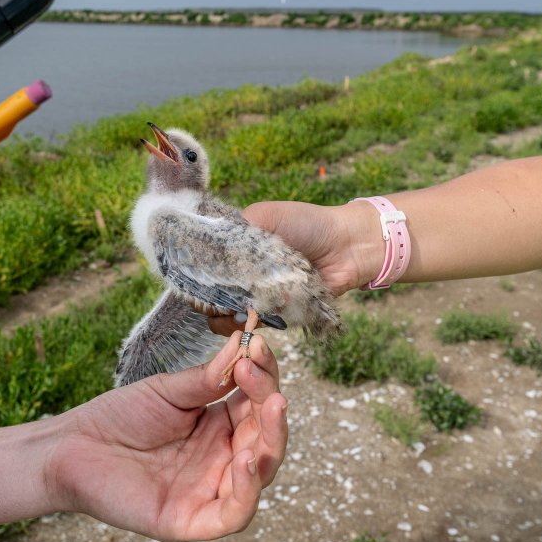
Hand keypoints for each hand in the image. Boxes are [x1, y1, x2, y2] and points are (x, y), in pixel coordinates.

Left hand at [49, 332, 287, 541]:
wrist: (73, 446)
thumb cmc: (119, 418)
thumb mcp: (169, 391)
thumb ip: (209, 378)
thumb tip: (246, 344)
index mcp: (220, 426)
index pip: (258, 402)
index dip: (265, 376)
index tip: (255, 344)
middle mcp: (222, 458)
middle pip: (266, 437)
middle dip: (272, 405)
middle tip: (263, 376)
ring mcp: (210, 489)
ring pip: (261, 473)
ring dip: (272, 440)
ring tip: (272, 405)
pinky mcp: (192, 518)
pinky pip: (234, 513)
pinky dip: (248, 489)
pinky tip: (245, 459)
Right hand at [207, 200, 383, 335]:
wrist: (346, 246)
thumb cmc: (307, 224)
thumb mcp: (264, 216)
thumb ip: (231, 234)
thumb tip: (204, 258)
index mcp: (233, 250)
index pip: (201, 269)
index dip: (195, 277)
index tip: (196, 282)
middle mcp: (241, 275)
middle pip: (209, 298)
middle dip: (208, 301)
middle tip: (218, 299)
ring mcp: (257, 297)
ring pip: (225, 317)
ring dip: (225, 317)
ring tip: (236, 310)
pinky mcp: (275, 315)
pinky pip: (253, 326)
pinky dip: (249, 324)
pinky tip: (252, 317)